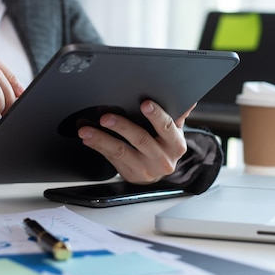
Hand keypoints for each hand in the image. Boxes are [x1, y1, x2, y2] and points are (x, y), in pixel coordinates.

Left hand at [77, 101, 194, 183]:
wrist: (159, 172)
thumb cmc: (164, 145)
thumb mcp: (174, 131)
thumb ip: (177, 115)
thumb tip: (189, 100)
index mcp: (175, 144)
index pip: (167, 127)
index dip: (156, 115)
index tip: (145, 104)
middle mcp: (162, 159)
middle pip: (141, 139)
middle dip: (121, 126)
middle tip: (105, 117)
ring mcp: (145, 169)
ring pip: (121, 152)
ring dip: (101, 139)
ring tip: (86, 130)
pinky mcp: (130, 174)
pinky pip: (111, 159)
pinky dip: (97, 147)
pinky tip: (88, 138)